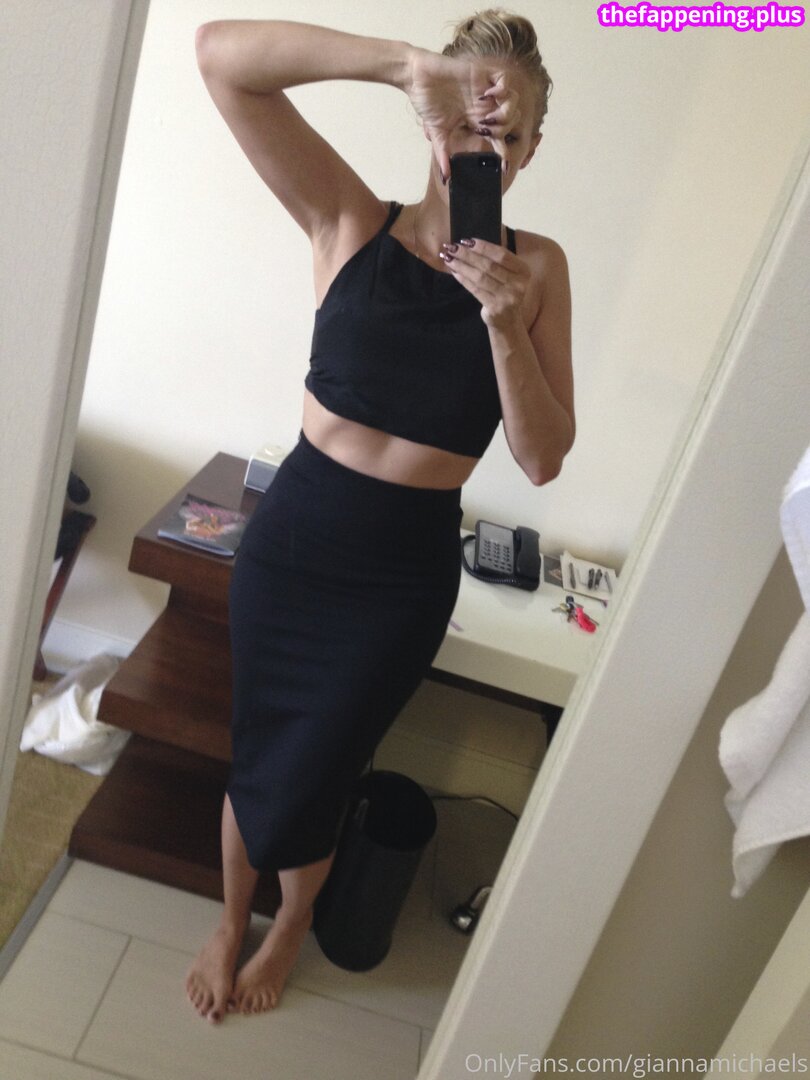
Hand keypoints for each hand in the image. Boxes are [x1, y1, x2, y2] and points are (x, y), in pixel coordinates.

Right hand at [406, 48, 523, 179]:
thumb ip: (443, 154)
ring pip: (513, 101)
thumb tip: (446, 178)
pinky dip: (502, 90)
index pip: (497, 138)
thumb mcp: (436, 133)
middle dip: (502, 129)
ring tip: (487, 116)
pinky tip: (486, 95)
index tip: (504, 168)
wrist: (417, 77)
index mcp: (476, 120)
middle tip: (483, 129)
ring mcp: (485, 90)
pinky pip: (505, 80)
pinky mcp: (482, 74)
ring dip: (504, 112)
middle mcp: (485, 106)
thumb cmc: (427, 102)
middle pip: (511, 120)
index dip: (504, 153)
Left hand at [439, 238, 530, 330]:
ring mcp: (508, 297)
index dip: (483, 247)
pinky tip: (455, 272)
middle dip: (468, 255)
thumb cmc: (505, 291)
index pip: (501, 255)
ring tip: (449, 258)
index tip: (467, 241)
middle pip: (489, 265)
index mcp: (523, 271)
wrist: (508, 321)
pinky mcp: (495, 308)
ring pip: (480, 277)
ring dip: (462, 266)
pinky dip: (464, 280)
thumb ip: (497, 260)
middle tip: (452, 247)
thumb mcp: (509, 274)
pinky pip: (476, 290)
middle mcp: (518, 284)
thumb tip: (470, 243)